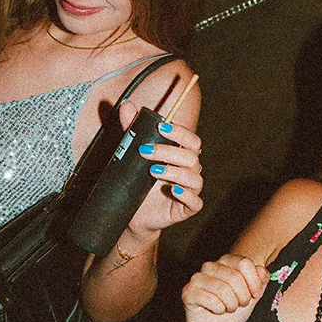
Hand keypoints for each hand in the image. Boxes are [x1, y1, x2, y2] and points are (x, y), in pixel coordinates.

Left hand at [119, 101, 203, 240]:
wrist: (133, 215)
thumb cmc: (138, 182)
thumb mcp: (132, 155)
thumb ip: (132, 131)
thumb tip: (126, 106)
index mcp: (181, 155)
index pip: (190, 139)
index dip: (179, 132)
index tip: (160, 126)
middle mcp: (190, 170)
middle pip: (191, 156)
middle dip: (168, 151)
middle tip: (144, 150)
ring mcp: (191, 190)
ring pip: (195, 178)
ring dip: (175, 172)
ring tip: (152, 171)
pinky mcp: (188, 208)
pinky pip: (195, 202)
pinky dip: (186, 195)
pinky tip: (173, 190)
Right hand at [182, 255, 269, 321]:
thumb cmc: (233, 307)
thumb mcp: (253, 294)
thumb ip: (261, 280)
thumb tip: (262, 271)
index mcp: (227, 261)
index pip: (245, 263)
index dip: (254, 282)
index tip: (255, 295)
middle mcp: (210, 265)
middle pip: (235, 277)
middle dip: (243, 297)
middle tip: (241, 304)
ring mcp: (197, 277)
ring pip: (223, 290)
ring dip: (231, 305)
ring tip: (228, 308)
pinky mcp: (188, 291)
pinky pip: (210, 300)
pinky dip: (218, 310)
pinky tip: (216, 311)